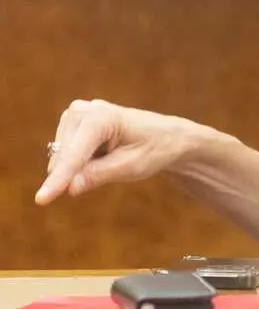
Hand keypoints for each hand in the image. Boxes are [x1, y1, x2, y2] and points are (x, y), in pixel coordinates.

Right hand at [35, 99, 199, 204]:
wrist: (167, 136)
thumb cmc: (154, 149)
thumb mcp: (132, 166)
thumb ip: (99, 175)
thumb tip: (69, 187)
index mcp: (102, 117)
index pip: (74, 155)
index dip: (59, 180)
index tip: (40, 200)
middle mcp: (82, 110)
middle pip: (64, 158)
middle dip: (78, 173)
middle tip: (115, 164)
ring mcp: (75, 115)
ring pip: (61, 159)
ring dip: (81, 167)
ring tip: (111, 155)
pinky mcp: (71, 123)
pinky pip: (65, 156)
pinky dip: (81, 162)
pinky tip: (103, 153)